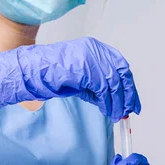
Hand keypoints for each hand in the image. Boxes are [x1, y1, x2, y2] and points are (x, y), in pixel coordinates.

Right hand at [0, 37, 140, 121]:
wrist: (32, 72)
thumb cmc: (53, 75)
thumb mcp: (83, 80)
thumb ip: (100, 87)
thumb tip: (118, 102)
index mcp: (97, 48)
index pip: (121, 67)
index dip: (129, 87)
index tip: (133, 102)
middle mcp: (96, 50)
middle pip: (122, 74)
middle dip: (128, 95)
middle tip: (128, 111)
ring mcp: (91, 57)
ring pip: (114, 84)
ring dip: (117, 103)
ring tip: (116, 115)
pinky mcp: (86, 68)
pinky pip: (104, 89)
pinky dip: (108, 103)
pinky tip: (107, 111)